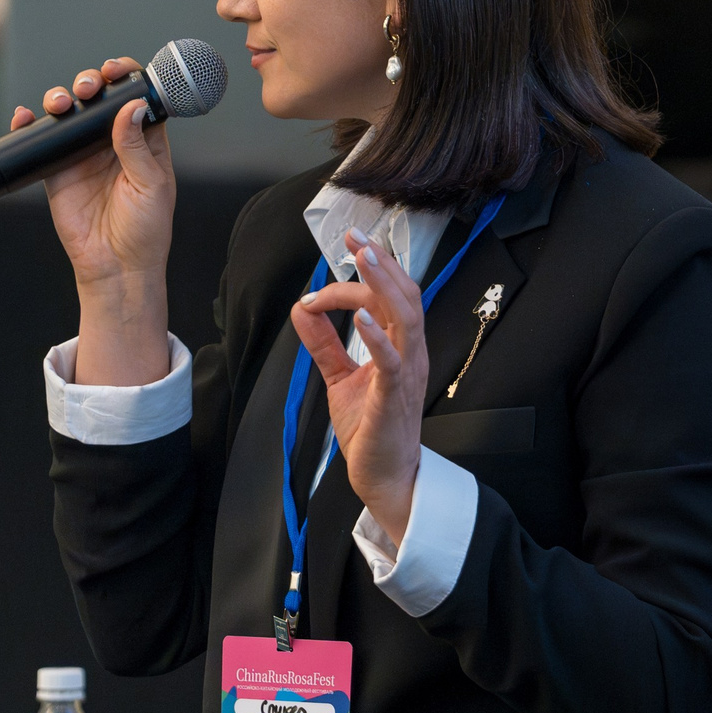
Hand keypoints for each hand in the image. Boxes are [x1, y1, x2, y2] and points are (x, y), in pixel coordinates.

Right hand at [11, 59, 172, 385]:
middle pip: (99, 98)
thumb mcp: (151, 186)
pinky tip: (26, 116)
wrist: (116, 266)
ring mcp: (83, 153)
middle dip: (91, 82)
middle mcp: (113, 142)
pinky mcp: (56, 169)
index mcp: (144, 141)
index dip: (127, 78)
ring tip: (61, 103)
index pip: (135, 98)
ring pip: (70, 112)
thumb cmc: (145, 230)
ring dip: (62, 97)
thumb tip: (131, 107)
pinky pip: (41, 139)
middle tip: (89, 86)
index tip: (118, 69)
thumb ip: (138, 147)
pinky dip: (29, 123)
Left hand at [291, 228, 432, 537]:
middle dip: (380, 263)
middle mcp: (410, 354)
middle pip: (405, 296)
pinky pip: (391, 361)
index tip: (319, 286)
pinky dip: (377, 336)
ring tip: (364, 259)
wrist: (384, 475)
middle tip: (356, 236)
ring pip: (406, 318)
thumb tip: (302, 309)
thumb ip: (324, 343)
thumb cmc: (370, 428)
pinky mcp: (393, 398)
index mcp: (400, 347)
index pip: (386, 299)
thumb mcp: (340, 377)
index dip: (356, 281)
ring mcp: (406, 374)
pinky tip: (361, 318)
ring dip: (383, 286)